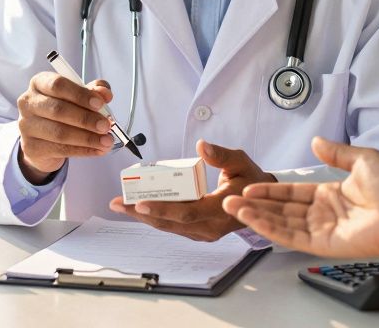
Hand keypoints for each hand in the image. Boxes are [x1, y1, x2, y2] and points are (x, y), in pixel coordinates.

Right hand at [16, 72, 115, 182]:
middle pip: (58, 110)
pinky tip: (97, 149)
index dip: (80, 94)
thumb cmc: (62, 110)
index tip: (100, 103)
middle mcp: (29, 103)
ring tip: (106, 140)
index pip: (58, 85)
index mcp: (39, 83)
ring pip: (60, 133)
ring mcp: (27, 126)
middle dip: (86, 119)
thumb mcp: (78, 96)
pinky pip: (61, 150)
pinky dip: (83, 150)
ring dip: (88, 138)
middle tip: (106, 125)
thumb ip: (93, 91)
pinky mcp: (31, 147)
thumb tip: (105, 94)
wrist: (42, 138)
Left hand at [108, 140, 275, 241]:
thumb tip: (201, 146)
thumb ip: (221, 155)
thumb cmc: (250, 181)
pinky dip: (155, 217)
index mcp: (221, 210)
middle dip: (141, 213)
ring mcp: (204, 232)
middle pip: (170, 223)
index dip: (162, 209)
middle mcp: (210, 227)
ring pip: (169, 227)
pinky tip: (138, 208)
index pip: (187, 213)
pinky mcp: (199, 232)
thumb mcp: (240, 162)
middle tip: (117, 202)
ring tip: (120, 204)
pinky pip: (173, 226)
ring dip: (144, 216)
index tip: (140, 203)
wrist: (260, 202)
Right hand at [222, 136, 378, 257]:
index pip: (292, 193)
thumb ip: (336, 152)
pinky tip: (252, 219)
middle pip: (282, 209)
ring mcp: (322, 230)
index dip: (270, 190)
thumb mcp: (362, 159)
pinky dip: (270, 228)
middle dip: (255, 204)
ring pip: (281, 223)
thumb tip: (316, 141)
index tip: (249, 187)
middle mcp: (324, 213)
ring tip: (232, 208)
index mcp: (331, 194)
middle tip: (230, 199)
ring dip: (256, 216)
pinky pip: (291, 237)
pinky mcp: (323, 245)